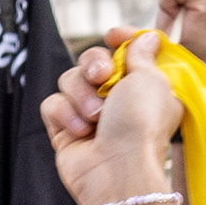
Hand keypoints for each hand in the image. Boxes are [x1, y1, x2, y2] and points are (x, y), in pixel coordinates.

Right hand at [42, 31, 187, 204]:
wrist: (117, 169)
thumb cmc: (141, 126)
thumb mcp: (151, 80)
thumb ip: (144, 55)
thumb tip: (149, 37)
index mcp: (144, 87)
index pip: (128, 51)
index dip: (121, 39)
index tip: (113, 35)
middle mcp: (117, 100)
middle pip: (91, 60)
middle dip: (93, 64)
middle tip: (101, 78)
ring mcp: (89, 115)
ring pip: (69, 80)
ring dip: (81, 95)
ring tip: (95, 118)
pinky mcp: (65, 130)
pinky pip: (53, 104)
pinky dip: (65, 114)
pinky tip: (80, 132)